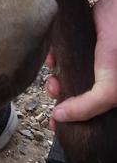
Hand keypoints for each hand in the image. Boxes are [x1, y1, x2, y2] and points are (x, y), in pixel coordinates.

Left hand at [46, 0, 116, 125]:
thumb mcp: (110, 86)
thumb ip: (90, 105)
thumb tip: (61, 116)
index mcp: (114, 89)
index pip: (93, 112)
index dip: (75, 118)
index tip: (55, 120)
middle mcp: (105, 76)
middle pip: (79, 94)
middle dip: (63, 96)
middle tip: (53, 91)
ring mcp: (94, 60)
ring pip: (70, 76)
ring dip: (57, 79)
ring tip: (52, 79)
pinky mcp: (82, 42)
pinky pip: (65, 54)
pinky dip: (56, 57)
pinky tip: (52, 58)